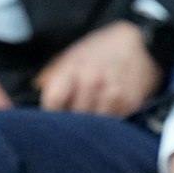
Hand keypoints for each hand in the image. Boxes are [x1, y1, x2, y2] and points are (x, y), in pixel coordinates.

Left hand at [33, 20, 161, 115]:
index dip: (50, 112)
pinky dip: (106, 124)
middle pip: (73, 117)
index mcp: (73, 68)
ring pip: (93, 125)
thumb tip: (35, 104)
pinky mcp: (130, 103)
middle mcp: (93, 80)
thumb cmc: (97, 53)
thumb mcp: (70, 57)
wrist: (138, 46)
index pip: (53, 101)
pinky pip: (112, 124)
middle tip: (69, 123)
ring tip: (88, 119)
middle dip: (69, 122)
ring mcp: (113, 92)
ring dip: (89, 126)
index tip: (51, 116)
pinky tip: (105, 113)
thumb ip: (51, 79)